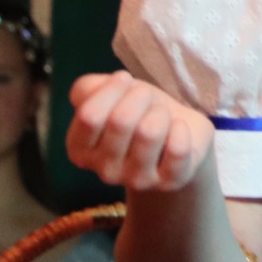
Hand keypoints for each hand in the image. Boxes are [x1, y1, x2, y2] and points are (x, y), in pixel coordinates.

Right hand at [66, 71, 214, 192]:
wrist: (180, 133)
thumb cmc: (138, 111)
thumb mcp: (109, 93)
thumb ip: (87, 88)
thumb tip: (93, 90)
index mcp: (81, 150)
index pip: (89, 116)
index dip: (111, 89)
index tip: (124, 80)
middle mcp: (104, 170)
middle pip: (121, 121)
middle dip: (140, 97)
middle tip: (147, 97)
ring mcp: (137, 180)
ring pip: (150, 132)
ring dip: (160, 112)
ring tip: (162, 115)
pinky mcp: (170, 181)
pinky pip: (177, 149)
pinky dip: (181, 129)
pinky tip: (179, 128)